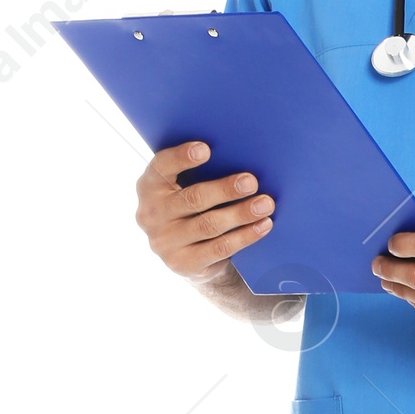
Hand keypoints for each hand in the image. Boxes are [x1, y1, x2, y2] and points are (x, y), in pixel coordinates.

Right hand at [135, 141, 274, 279]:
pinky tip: (262, 226)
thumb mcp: (185, 187)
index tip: (206, 149)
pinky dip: (244, 236)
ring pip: (209, 225)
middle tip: (251, 182)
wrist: (187, 255)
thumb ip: (199, 173)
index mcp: (149, 186)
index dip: (181, 157)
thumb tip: (239, 155)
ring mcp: (164, 242)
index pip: (161, 166)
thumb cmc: (192, 208)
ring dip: (241, 213)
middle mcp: (151, 215)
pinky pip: (219, 248)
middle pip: (193, 199)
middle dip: (225, 189)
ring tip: (265, 204)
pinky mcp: (182, 263)